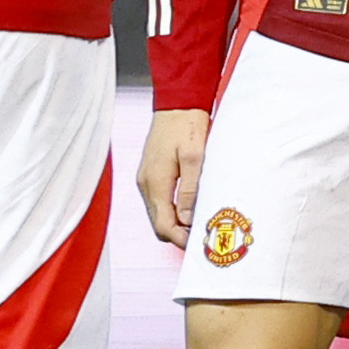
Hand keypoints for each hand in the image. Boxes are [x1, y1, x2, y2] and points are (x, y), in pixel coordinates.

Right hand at [138, 106, 209, 245]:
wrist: (177, 102)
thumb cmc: (188, 125)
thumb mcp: (195, 157)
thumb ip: (190, 190)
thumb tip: (186, 219)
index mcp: (155, 182)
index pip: (163, 225)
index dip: (180, 239)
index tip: (199, 245)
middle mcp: (146, 183)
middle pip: (159, 223)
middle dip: (178, 235)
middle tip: (203, 239)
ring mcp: (147, 178)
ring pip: (159, 213)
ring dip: (176, 223)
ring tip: (200, 226)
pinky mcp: (152, 173)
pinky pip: (160, 201)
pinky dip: (173, 210)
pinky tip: (190, 209)